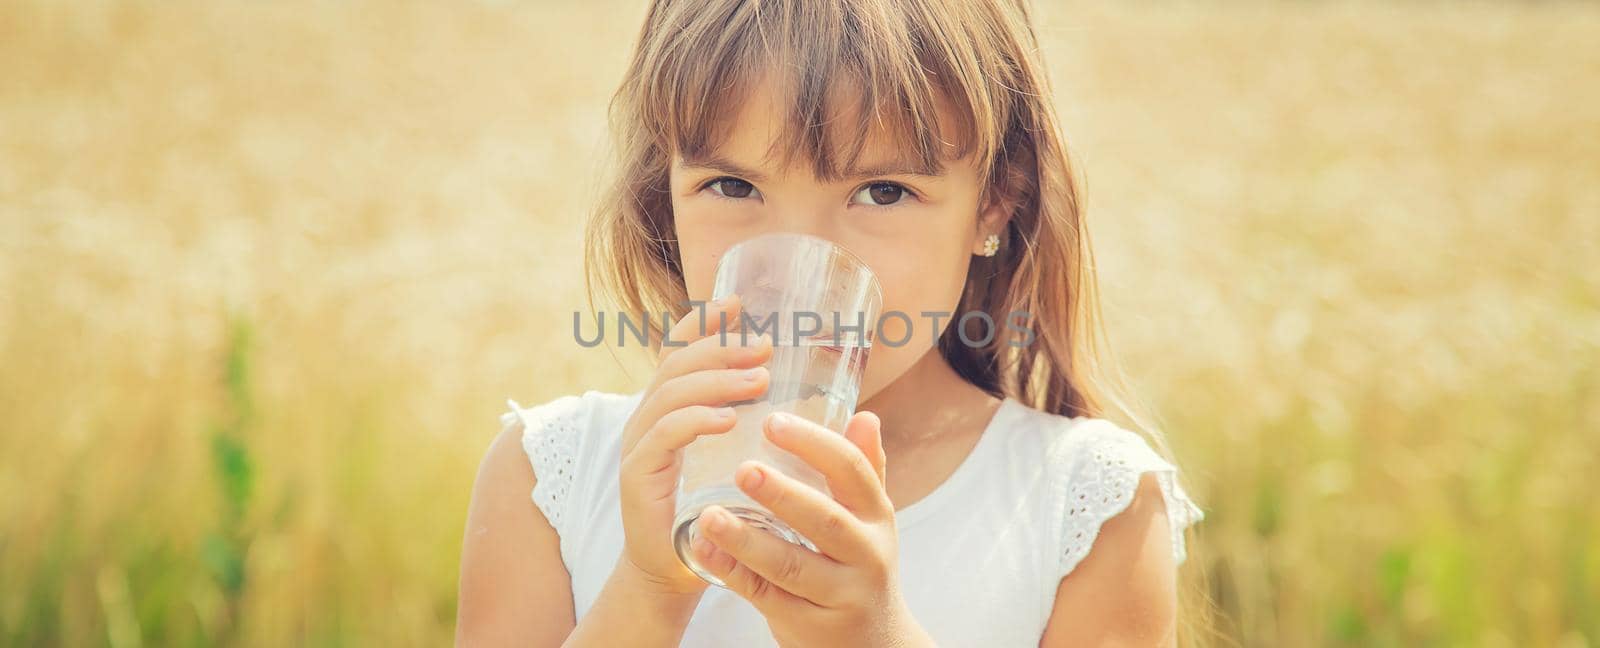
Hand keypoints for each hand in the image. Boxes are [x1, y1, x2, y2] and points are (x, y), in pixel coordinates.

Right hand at [616, 295, 772, 596]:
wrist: (675, 570)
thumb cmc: (711, 510)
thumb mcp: (733, 456)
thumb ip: (752, 421)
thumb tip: (799, 385)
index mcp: (669, 407)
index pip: (677, 352)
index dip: (701, 323)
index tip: (736, 302)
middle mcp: (648, 417)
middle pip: (677, 364)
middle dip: (721, 347)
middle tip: (765, 345)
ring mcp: (639, 444)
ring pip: (672, 393)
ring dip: (717, 380)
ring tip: (759, 379)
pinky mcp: (638, 475)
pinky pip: (664, 435)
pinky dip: (696, 422)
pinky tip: (727, 420)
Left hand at [688, 411, 935, 646]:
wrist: (874, 643)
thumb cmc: (861, 566)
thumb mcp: (871, 520)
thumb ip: (864, 470)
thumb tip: (865, 415)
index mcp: (876, 517)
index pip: (851, 472)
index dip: (813, 444)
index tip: (772, 420)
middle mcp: (865, 554)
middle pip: (824, 520)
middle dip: (782, 494)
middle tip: (742, 468)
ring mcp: (839, 594)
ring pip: (790, 565)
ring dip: (746, 540)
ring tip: (709, 516)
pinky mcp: (808, 625)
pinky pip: (765, 597)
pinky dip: (732, 573)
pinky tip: (705, 551)